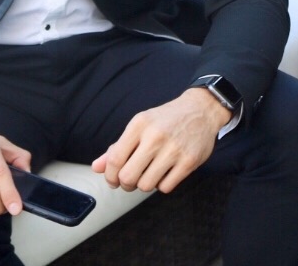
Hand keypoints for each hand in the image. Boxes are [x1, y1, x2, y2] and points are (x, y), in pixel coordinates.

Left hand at [91, 88, 230, 193]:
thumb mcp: (140, 126)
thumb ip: (118, 147)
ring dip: (144, 184)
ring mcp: (174, 149)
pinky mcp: (189, 161)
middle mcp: (156, 136)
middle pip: (128, 176)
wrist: (201, 110)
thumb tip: (96, 167)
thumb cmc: (166, 119)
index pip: (115, 159)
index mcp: (139, 124)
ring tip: (150, 174)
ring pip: (146, 185)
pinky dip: (162, 185)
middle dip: (126, 184)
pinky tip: (165, 173)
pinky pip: (165, 187)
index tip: (113, 179)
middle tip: (131, 180)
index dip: (110, 175)